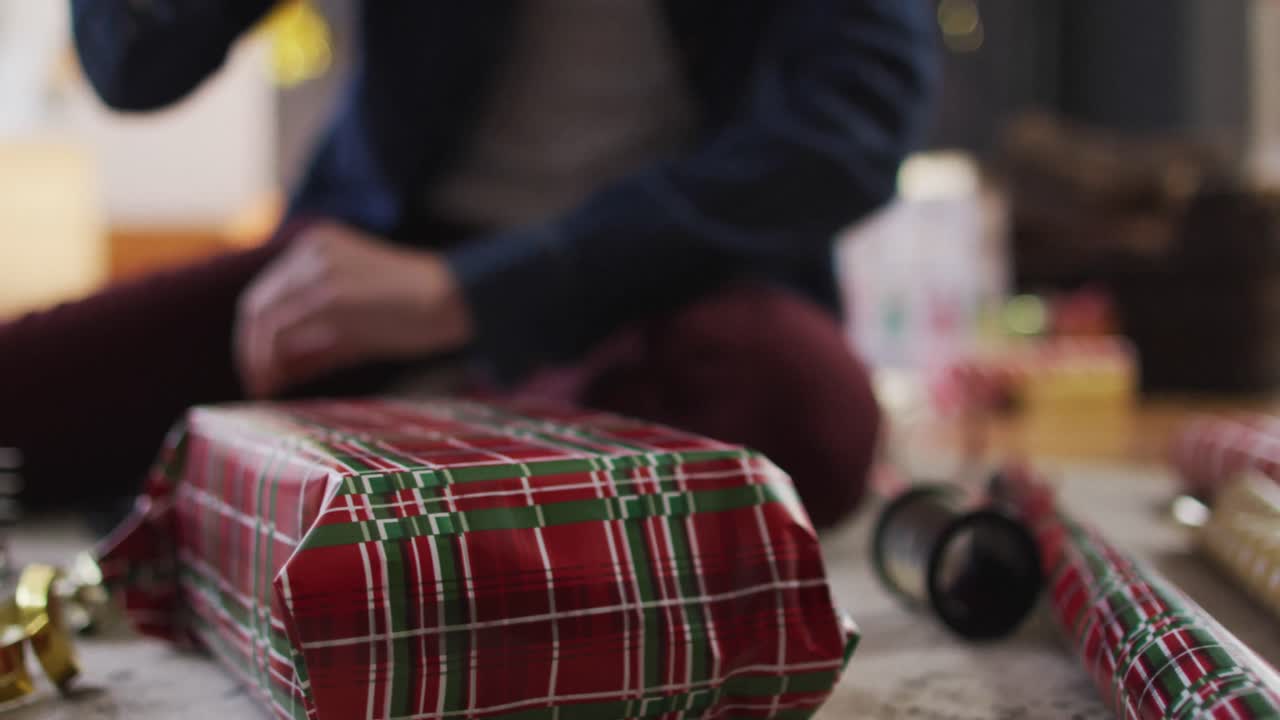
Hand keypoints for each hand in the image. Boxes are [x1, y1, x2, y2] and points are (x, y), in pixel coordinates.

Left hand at [235, 221, 471, 397]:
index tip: (262, 370)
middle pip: (257, 303)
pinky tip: (275, 383)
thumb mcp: (355, 324)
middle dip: (250, 348)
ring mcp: (318, 269)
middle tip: (258, 384)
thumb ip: (315, 342)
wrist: (454, 299)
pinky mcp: (328, 293)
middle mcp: (311, 250)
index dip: (256, 335)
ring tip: (265, 388)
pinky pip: (280, 329)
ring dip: (256, 357)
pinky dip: (268, 359)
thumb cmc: (414, 313)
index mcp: (317, 246)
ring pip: (263, 317)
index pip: (269, 292)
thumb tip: (275, 374)